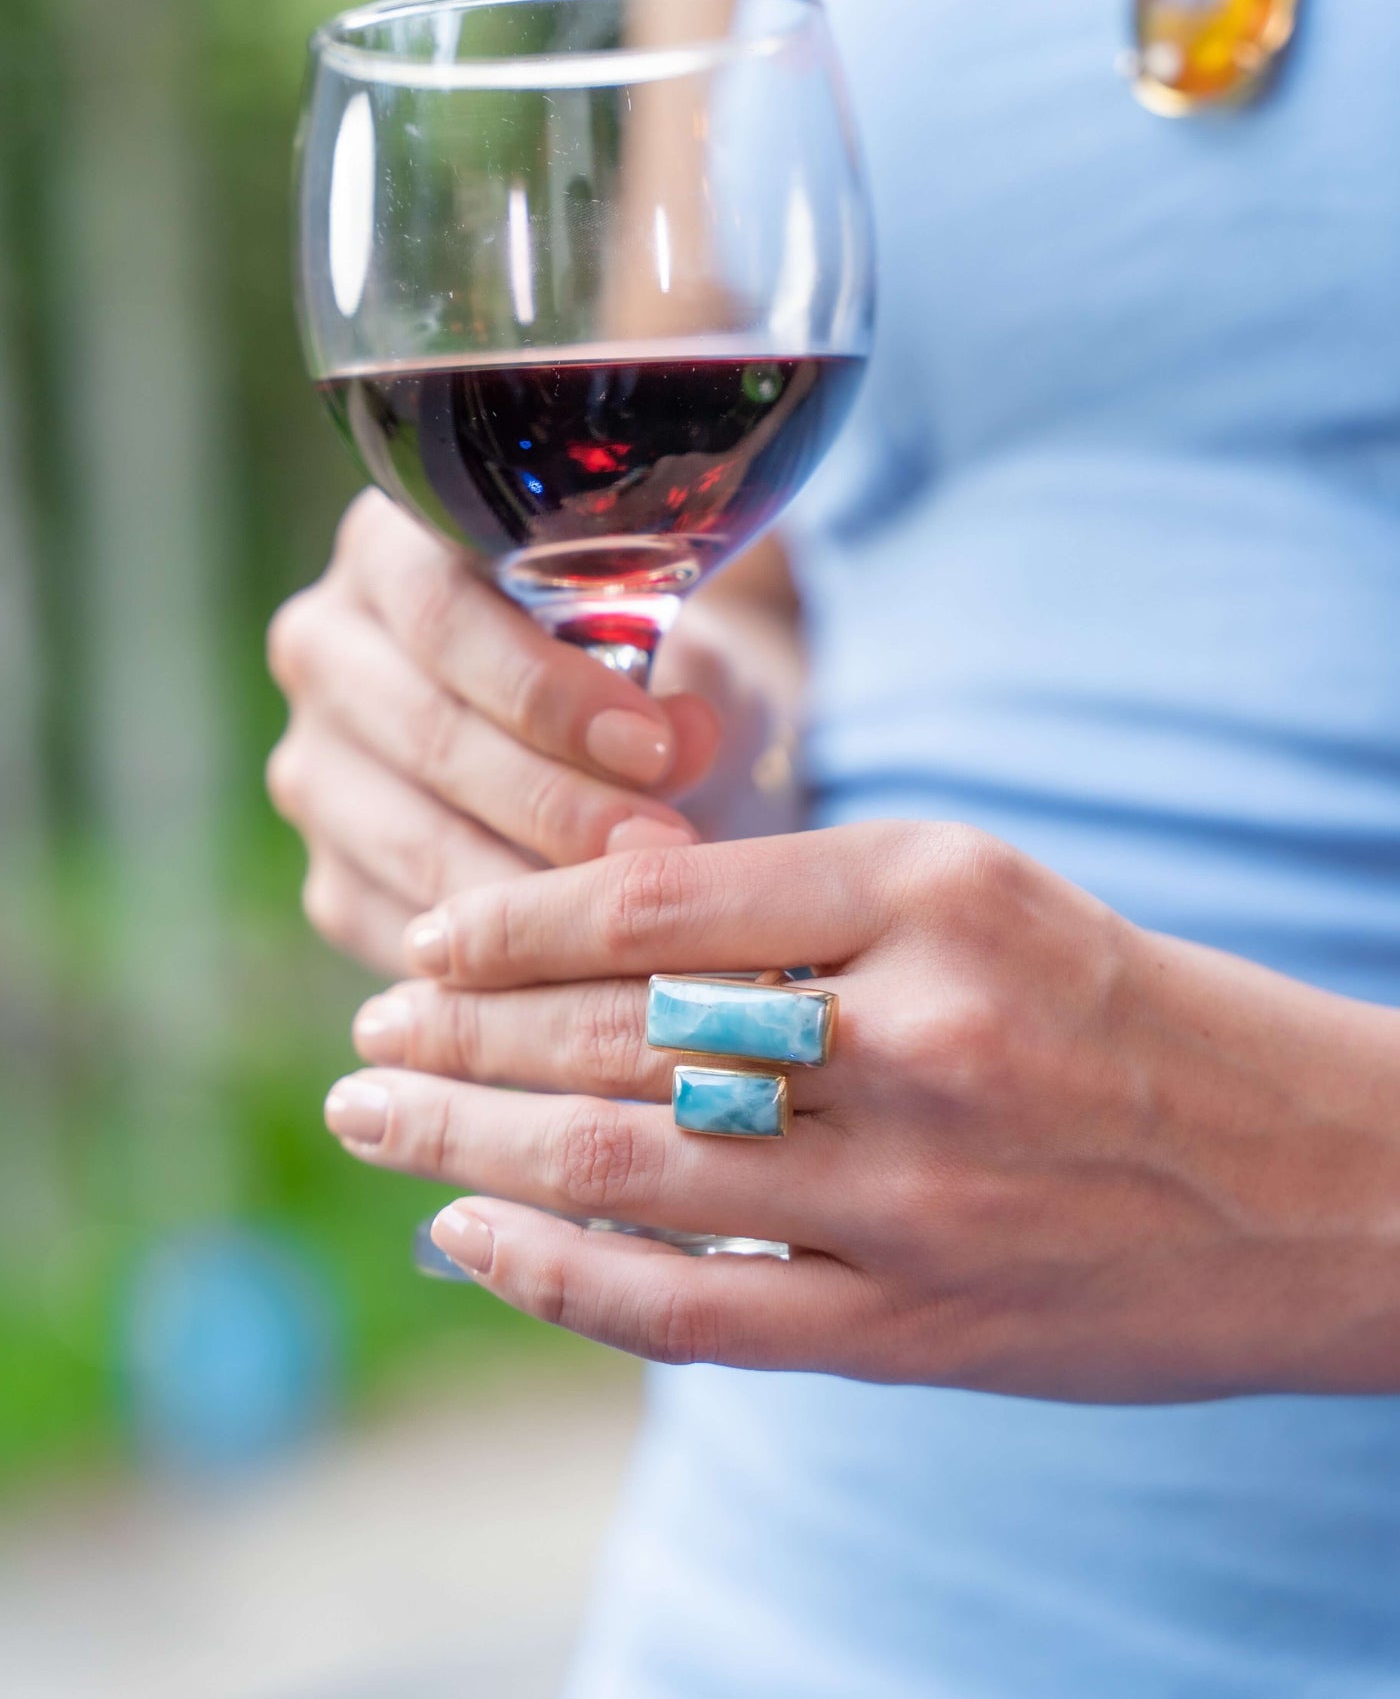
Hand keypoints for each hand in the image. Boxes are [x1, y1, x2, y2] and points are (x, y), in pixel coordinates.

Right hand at [265, 489, 721, 975]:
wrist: (627, 746)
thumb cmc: (659, 668)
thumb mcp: (686, 654)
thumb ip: (685, 682)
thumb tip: (685, 737)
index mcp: (393, 547)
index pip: (442, 615)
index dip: (545, 689)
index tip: (651, 746)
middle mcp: (326, 649)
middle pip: (424, 733)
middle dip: (551, 802)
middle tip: (660, 852)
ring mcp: (314, 769)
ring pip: (409, 841)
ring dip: (530, 892)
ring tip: (638, 919)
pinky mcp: (332, 878)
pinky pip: (400, 930)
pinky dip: (493, 964)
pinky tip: (580, 972)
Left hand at [323, 822, 1399, 1397]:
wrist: (1322, 1181)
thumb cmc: (1129, 1011)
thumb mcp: (985, 895)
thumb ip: (802, 906)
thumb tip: (592, 915)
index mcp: (936, 892)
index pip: (662, 900)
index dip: (511, 926)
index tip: (424, 939)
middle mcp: (921, 1035)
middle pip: (623, 1035)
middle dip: (463, 1037)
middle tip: (369, 1034)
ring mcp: (919, 1195)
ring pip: (632, 1168)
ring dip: (473, 1144)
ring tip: (379, 1116)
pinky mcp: (921, 1326)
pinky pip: (695, 1306)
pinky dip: (560, 1273)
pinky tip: (472, 1234)